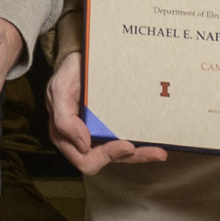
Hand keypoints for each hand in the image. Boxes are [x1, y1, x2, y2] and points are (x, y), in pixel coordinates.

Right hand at [42, 51, 167, 175]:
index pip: (85, 159)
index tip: (125, 144)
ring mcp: (97, 136)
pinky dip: (141, 147)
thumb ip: (64, 119)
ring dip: (140, 155)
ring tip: (159, 152)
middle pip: (106, 160)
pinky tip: (156, 145)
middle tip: (148, 150)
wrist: (80, 60)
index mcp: (66, 136)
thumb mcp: (60, 89)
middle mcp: (82, 140)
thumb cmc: (69, 74)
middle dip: (129, 157)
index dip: (106, 156)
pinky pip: (125, 144)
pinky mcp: (110, 128)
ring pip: (120, 156)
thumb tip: (83, 145)